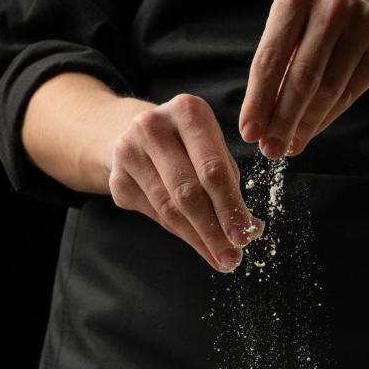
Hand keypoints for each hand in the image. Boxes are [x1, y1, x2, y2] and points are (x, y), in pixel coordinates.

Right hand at [107, 93, 264, 272]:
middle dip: (213, 230)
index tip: (245, 236)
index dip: (230, 206)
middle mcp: (153, 126)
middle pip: (187, 191)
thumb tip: (252, 229)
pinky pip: (154, 215)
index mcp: (187, 111)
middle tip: (232, 257)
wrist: (133, 133)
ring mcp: (129, 153)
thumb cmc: (187, 144)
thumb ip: (231, 184)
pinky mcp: (117, 180)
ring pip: (169, 209)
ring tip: (220, 258)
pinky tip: (198, 243)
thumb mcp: (213, 148)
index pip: (213, 168)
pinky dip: (180, 233)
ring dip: (198, 239)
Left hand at [239, 0, 368, 157]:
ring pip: (328, 90)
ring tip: (288, 146)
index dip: (257, 100)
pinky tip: (310, 133)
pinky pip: (349, 94)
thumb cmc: (319, 40)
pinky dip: (325, 120)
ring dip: (304, 125)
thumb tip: (258, 131)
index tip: (248, 134)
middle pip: (301, 76)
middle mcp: (330, 5)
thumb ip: (273, 80)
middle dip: (282, 119)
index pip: (269, 59)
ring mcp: (363, 23)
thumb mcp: (290, 44)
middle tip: (270, 150)